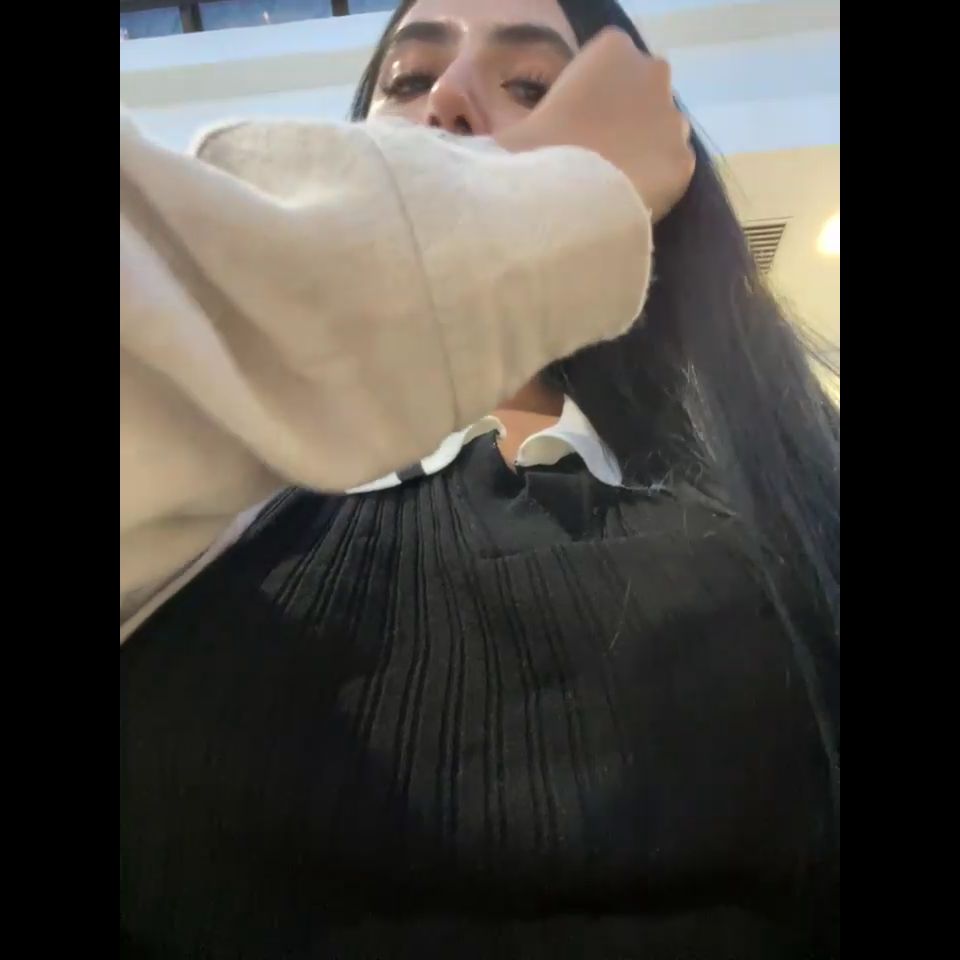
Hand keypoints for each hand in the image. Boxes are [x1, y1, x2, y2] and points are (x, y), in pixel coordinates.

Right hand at [496, 28, 694, 221]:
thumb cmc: (535, 150)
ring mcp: (674, 118)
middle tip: (599, 153)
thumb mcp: (529, 114)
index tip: (578, 124)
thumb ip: (553, 110)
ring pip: (663, 131)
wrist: (561, 199)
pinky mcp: (684, 160)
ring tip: (616, 180)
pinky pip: (670, 169)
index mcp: (613, 48)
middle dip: (629, 117)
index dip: (594, 96)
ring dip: (645, 148)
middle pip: (646, 92)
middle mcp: (653, 72)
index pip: (613, 62)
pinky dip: (655, 182)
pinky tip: (630, 198)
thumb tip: (548, 133)